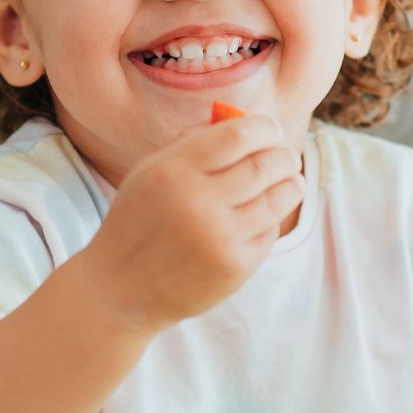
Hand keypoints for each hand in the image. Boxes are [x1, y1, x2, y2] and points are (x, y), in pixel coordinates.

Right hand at [79, 114, 303, 331]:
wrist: (121, 290)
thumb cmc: (139, 221)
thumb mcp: (150, 172)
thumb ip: (193, 143)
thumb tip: (245, 122)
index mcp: (174, 171)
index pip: (238, 136)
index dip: (264, 128)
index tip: (272, 130)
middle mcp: (198, 203)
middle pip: (265, 165)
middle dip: (284, 156)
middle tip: (288, 157)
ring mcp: (220, 238)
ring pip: (278, 198)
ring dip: (291, 184)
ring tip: (291, 180)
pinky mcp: (234, 267)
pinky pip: (269, 232)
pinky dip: (270, 220)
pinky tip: (260, 217)